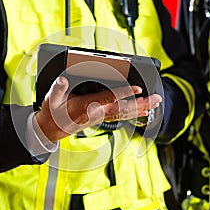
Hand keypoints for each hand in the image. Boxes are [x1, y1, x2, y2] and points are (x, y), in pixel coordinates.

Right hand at [34, 76, 161, 141]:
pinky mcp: (102, 117)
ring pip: (125, 112)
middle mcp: (98, 113)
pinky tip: (144, 111)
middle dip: (141, 103)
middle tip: (157, 98)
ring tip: (156, 102)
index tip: (137, 88)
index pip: (109, 98)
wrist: (53, 129)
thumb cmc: (54, 113)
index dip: (124, 93)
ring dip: (142, 107)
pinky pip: (122, 115)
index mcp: (87, 107)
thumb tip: (63, 79)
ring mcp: (102, 116)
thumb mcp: (52, 99)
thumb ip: (58, 88)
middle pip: (124, 108)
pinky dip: (135, 113)